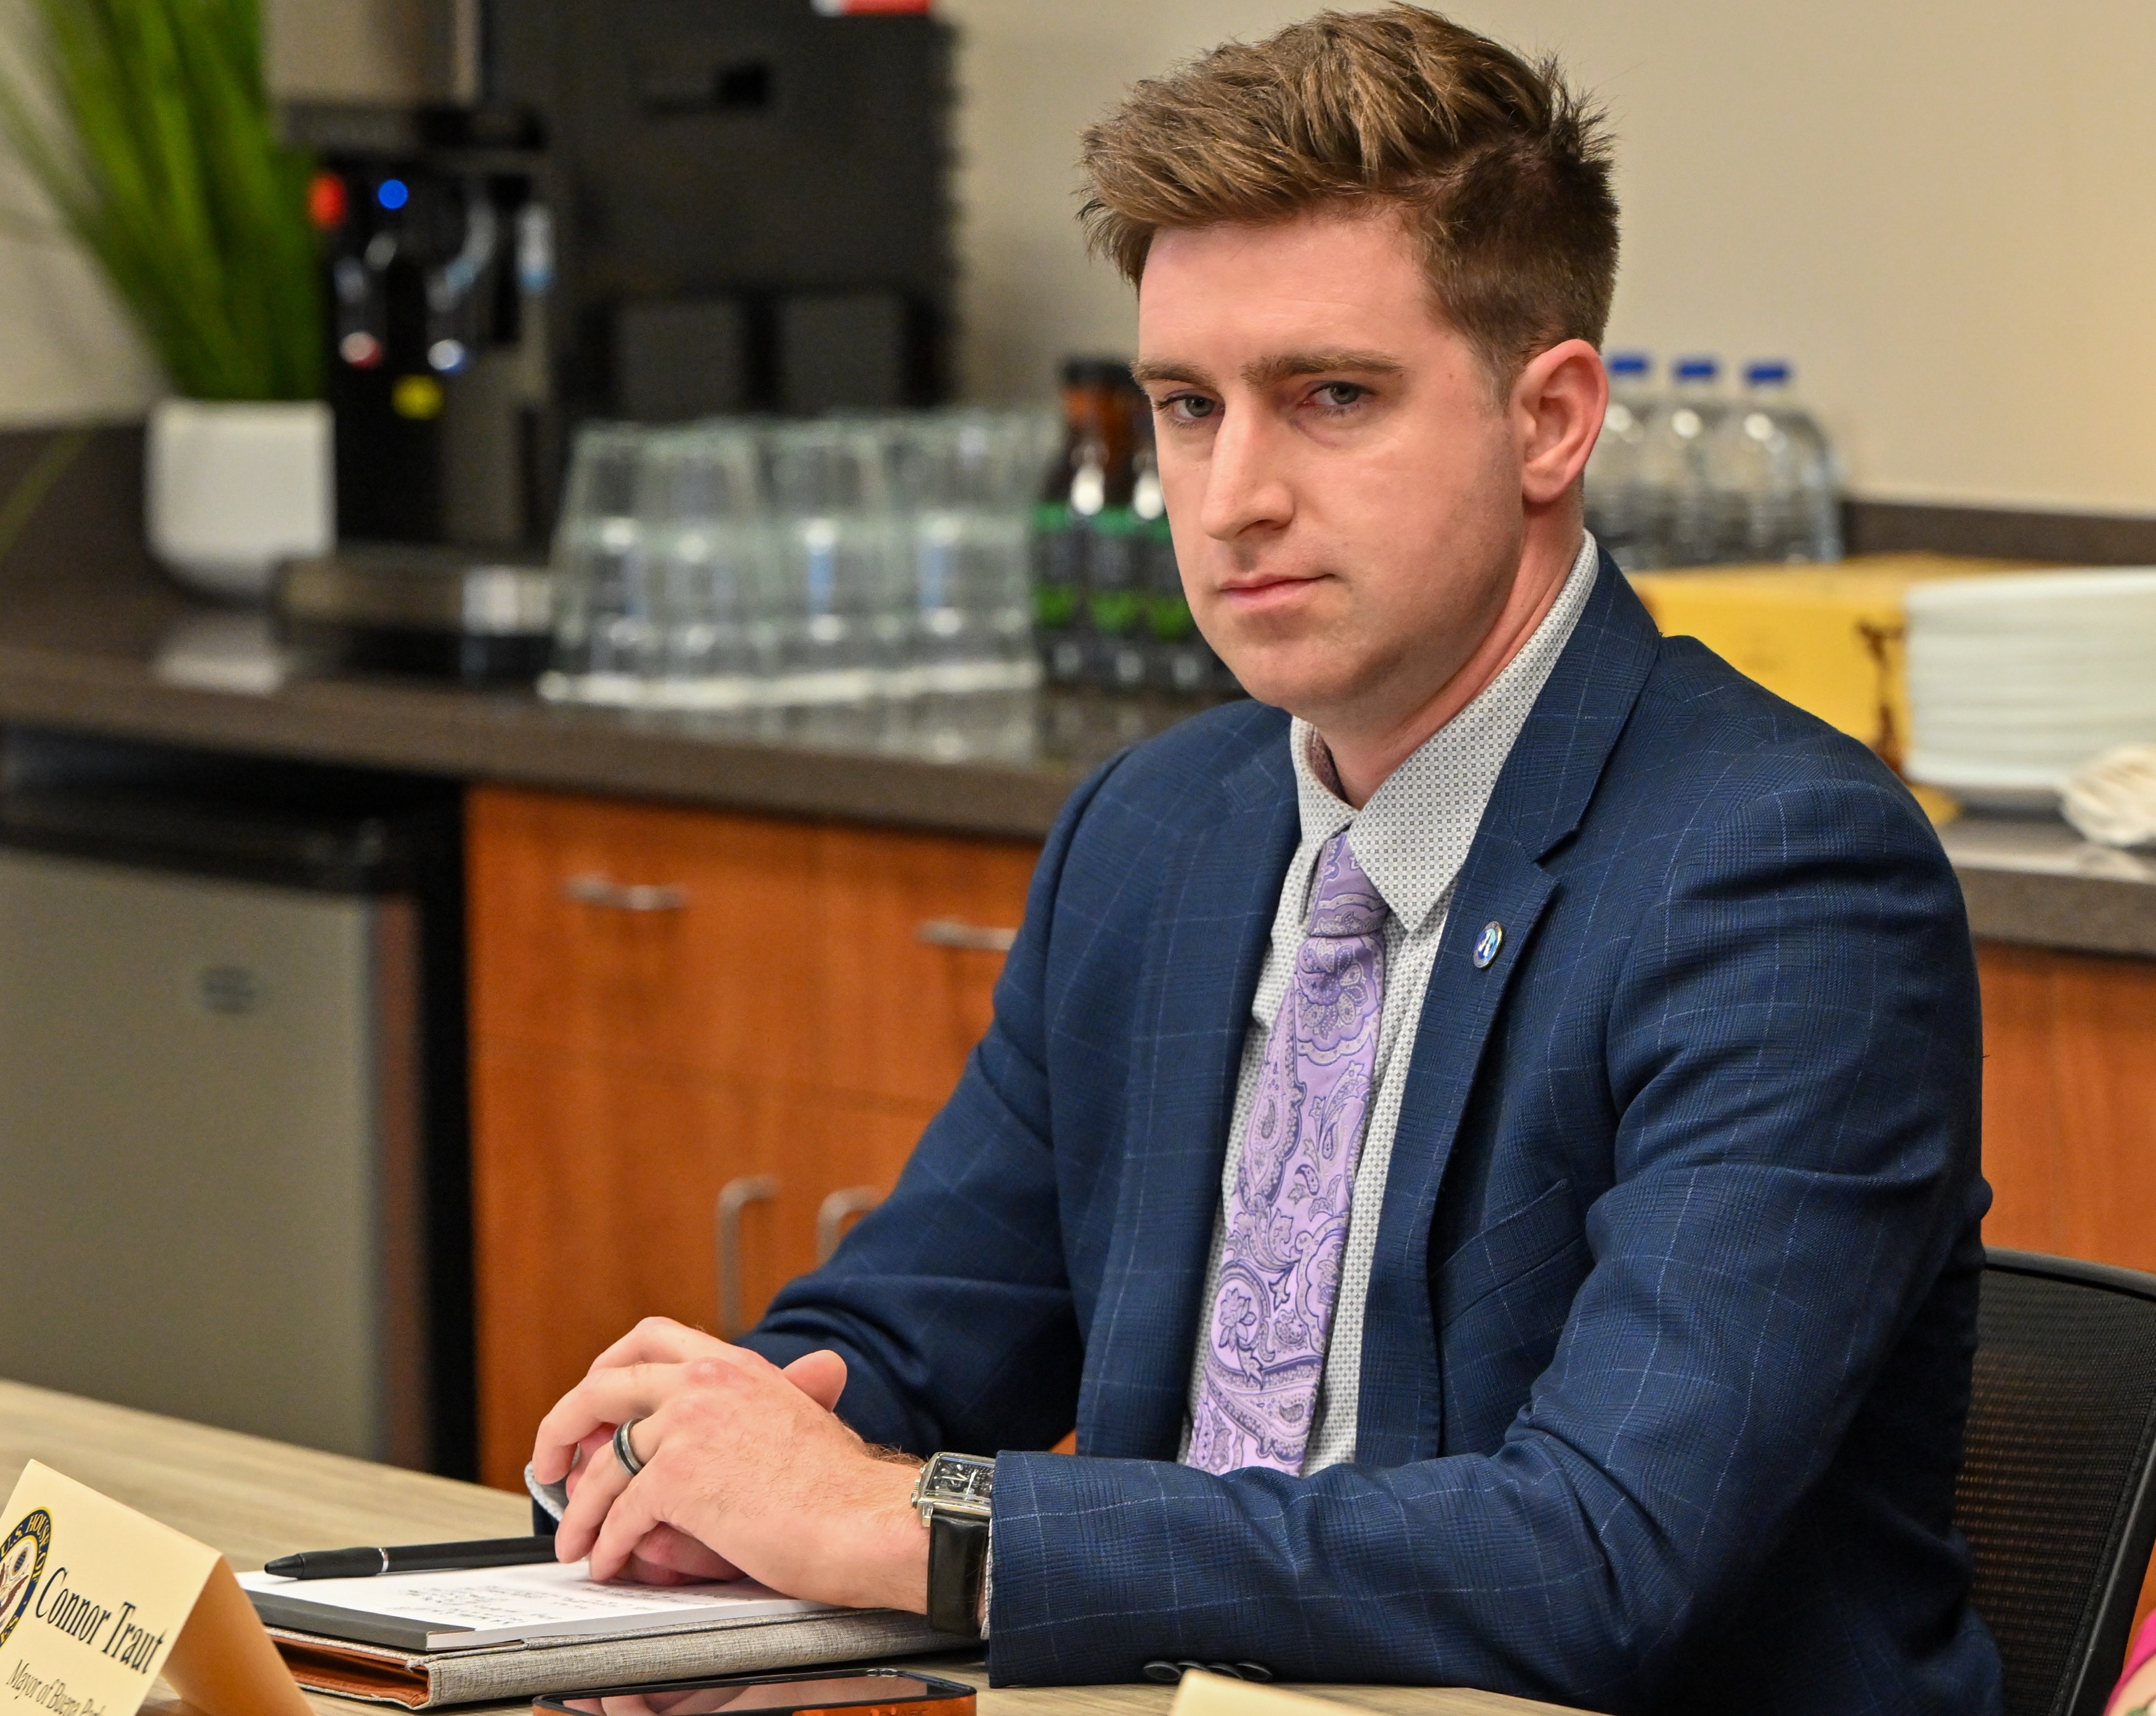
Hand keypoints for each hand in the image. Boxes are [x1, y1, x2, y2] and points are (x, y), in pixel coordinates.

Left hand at [533, 1320, 926, 1611]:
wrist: (868, 1519)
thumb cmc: (844, 1486)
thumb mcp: (797, 1419)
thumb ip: (752, 1409)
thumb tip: (738, 1414)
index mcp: (734, 1363)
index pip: (649, 1339)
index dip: (606, 1368)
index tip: (591, 1404)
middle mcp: (707, 1380)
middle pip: (602, 1388)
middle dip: (561, 1429)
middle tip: (550, 1464)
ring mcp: (690, 1423)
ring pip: (605, 1464)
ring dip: (581, 1509)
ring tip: (575, 1540)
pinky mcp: (679, 1476)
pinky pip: (621, 1513)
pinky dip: (607, 1542)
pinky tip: (610, 1559)